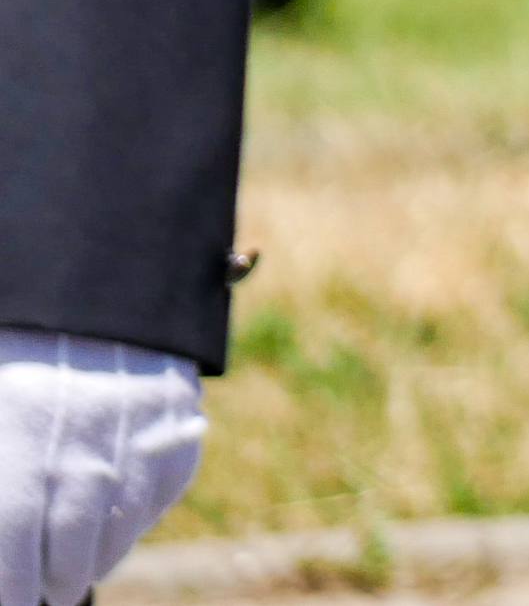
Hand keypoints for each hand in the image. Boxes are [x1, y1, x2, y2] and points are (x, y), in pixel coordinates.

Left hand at [0, 331, 203, 605]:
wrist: (100, 283)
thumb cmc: (23, 356)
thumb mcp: (1, 412)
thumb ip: (4, 474)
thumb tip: (10, 542)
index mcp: (22, 426)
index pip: (15, 542)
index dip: (13, 589)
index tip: (12, 603)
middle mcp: (87, 435)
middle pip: (68, 552)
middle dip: (50, 583)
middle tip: (41, 590)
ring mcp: (142, 432)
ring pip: (116, 535)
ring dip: (90, 562)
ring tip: (70, 568)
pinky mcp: (181, 428)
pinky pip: (157, 499)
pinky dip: (131, 523)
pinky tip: (108, 522)